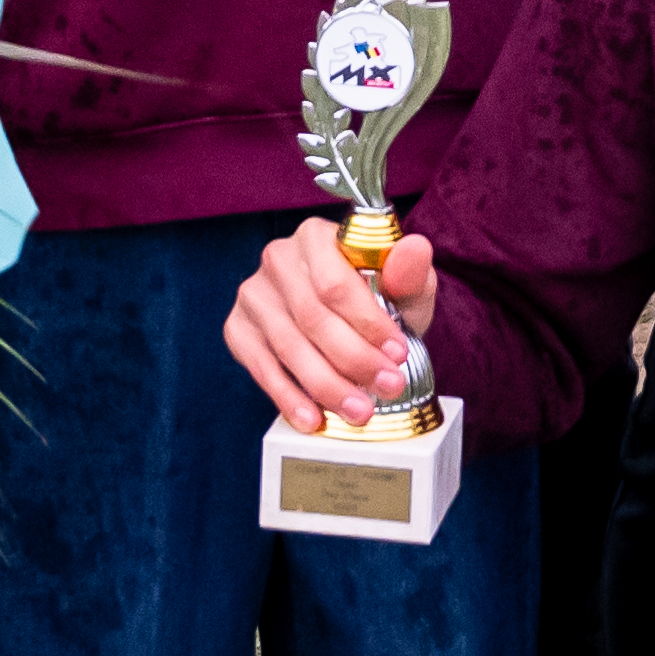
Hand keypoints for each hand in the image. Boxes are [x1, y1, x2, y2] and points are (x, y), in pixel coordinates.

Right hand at [229, 214, 440, 428]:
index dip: (368, 323)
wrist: (348, 321)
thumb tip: (416, 248)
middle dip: (354, 360)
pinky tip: (312, 418)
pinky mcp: (238, 328)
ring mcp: (254, 294)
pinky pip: (261, 367)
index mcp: (316, 236)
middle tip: (388, 388)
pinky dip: (288, 397)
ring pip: (289, 347)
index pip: (336, 284)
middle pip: (312, 318)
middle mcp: (278, 258)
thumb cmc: (379, 299)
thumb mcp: (404, 286)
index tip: (398, 353)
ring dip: (327, 386)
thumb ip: (411, 271)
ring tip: (360, 412)